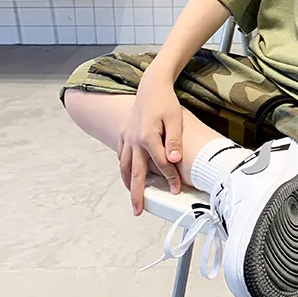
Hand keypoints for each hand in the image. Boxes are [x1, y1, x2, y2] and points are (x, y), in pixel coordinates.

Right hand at [117, 68, 183, 215]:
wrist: (151, 85)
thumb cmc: (166, 101)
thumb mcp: (175, 119)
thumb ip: (174, 140)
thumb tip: (174, 159)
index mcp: (148, 137)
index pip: (161, 164)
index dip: (169, 178)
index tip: (176, 190)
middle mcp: (134, 140)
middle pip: (135, 172)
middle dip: (137, 194)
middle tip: (138, 211)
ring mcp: (127, 137)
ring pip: (124, 166)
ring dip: (127, 183)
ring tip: (132, 197)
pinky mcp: (124, 134)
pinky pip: (121, 155)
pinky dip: (123, 167)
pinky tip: (127, 174)